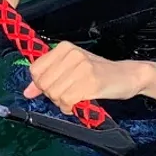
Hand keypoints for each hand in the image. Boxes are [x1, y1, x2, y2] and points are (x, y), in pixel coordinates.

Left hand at [23, 41, 155, 112]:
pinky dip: (69, 107)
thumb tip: (27, 92)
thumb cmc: (97, 72)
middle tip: (65, 96)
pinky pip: (67, 101)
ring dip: (61, 103)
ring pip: (54, 93)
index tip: (52, 88)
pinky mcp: (91, 82)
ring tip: (73, 99)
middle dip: (51, 95)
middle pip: (43, 83)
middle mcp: (71, 54)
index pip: (35, 70)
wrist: (128, 75)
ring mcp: (82, 67)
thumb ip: (48, 78)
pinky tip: (77, 104)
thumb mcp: (70, 70)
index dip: (40, 84)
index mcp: (64, 48)